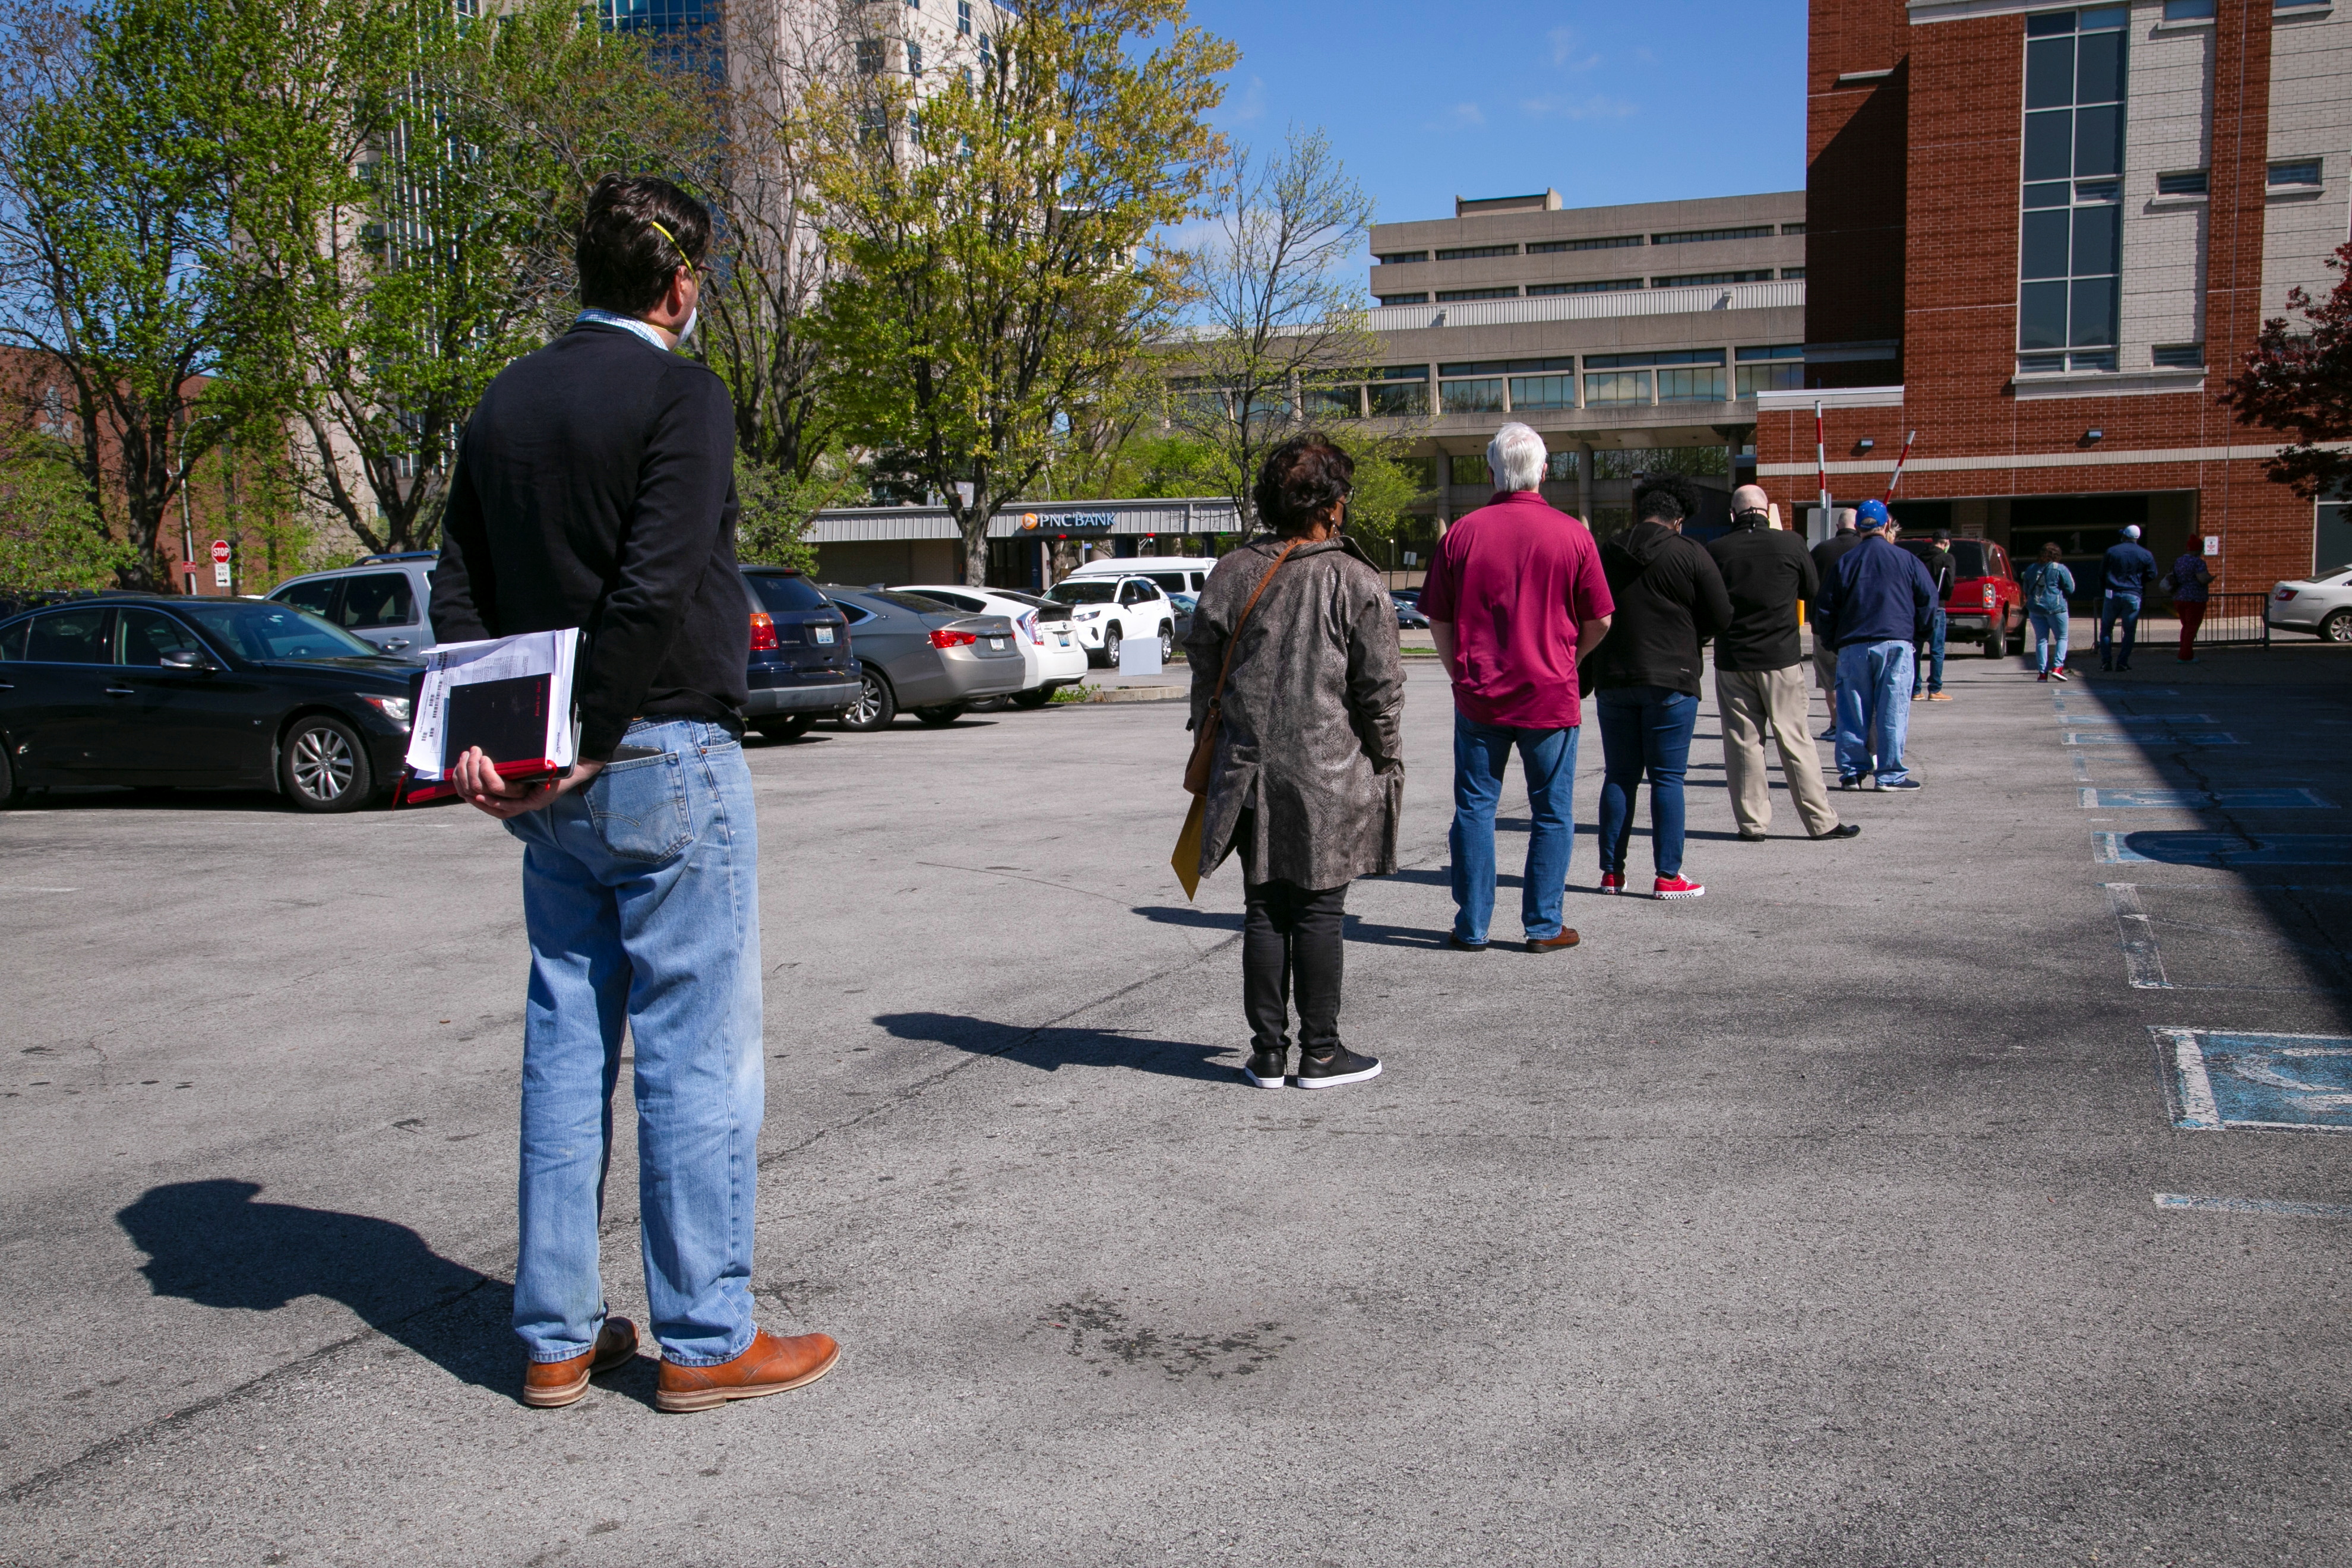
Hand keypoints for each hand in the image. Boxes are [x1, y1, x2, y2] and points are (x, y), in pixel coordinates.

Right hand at [452, 747, 602, 819]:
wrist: (580, 758)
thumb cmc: (551, 754)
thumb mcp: (522, 757)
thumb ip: (505, 758)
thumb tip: (479, 749)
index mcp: (514, 793)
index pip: (483, 799)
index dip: (466, 789)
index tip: (455, 774)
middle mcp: (520, 802)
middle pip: (485, 804)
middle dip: (468, 784)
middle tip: (462, 763)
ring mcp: (528, 803)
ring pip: (495, 804)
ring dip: (480, 786)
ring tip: (474, 766)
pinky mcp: (537, 801)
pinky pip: (510, 804)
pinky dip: (494, 797)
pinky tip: (482, 788)